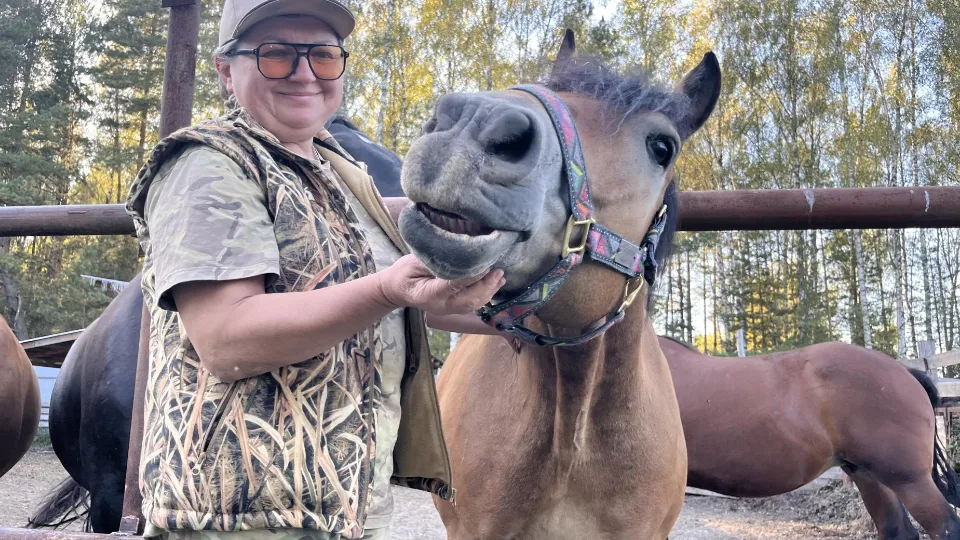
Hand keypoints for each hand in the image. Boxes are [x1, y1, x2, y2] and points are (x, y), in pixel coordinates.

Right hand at [379, 254, 504, 314]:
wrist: (396, 290)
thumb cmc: (403, 273)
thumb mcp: (413, 262)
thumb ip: (434, 261)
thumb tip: (458, 253)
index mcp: (429, 293)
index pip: (454, 285)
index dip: (472, 276)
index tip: (486, 264)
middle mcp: (441, 305)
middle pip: (468, 299)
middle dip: (486, 286)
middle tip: (499, 271)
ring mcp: (447, 309)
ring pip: (473, 305)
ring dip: (489, 291)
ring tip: (501, 277)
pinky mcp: (453, 308)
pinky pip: (472, 304)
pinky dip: (486, 295)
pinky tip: (494, 284)